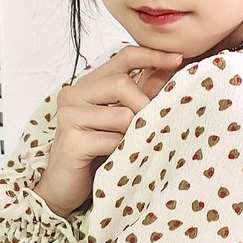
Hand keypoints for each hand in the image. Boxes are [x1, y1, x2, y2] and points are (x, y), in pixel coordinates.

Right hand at [34, 45, 183, 217]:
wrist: (63, 188)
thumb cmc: (94, 153)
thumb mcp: (122, 119)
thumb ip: (141, 94)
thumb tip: (167, 70)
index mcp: (88, 85)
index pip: (123, 57)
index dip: (152, 55)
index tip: (178, 58)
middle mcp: (74, 94)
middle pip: (123, 84)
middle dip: (145, 106)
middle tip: (150, 127)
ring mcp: (69, 116)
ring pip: (123, 115)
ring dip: (133, 135)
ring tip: (128, 148)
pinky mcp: (71, 140)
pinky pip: (113, 141)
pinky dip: (123, 152)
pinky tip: (116, 160)